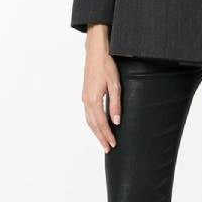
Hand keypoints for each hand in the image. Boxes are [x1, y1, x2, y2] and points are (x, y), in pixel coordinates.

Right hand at [82, 24, 120, 152]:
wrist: (96, 52)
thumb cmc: (106, 66)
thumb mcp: (115, 85)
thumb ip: (115, 104)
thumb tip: (116, 121)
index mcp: (93, 99)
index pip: (101, 123)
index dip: (107, 135)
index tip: (113, 144)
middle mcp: (86, 101)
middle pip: (93, 125)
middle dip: (101, 137)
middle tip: (108, 149)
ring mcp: (85, 98)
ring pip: (89, 120)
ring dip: (96, 132)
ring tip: (104, 141)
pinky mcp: (86, 95)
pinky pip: (88, 114)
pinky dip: (93, 123)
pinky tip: (98, 126)